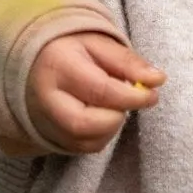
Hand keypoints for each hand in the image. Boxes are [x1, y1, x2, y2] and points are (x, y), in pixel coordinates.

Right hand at [26, 32, 164, 153]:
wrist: (35, 63)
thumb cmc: (72, 51)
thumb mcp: (99, 44)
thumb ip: (128, 61)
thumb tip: (157, 79)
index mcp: (57, 65)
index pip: (99, 90)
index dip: (132, 97)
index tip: (152, 94)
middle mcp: (45, 98)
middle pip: (83, 124)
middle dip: (115, 117)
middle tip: (128, 101)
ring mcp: (43, 121)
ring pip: (84, 141)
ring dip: (110, 127)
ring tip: (112, 105)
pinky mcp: (49, 137)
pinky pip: (82, 148)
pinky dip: (101, 136)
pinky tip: (101, 116)